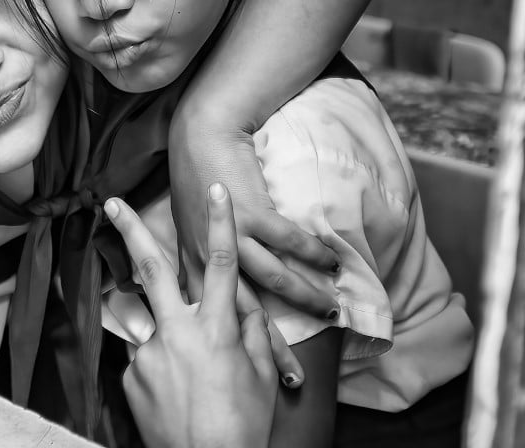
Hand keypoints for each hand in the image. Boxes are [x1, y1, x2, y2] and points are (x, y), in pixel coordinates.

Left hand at [107, 183, 277, 447]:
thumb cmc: (243, 424)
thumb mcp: (263, 374)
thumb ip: (251, 330)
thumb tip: (241, 304)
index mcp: (216, 328)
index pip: (222, 263)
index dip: (220, 223)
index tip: (216, 191)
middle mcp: (177, 332)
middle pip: (151, 267)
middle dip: (131, 230)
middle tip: (112, 203)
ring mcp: (149, 353)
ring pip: (153, 325)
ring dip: (167, 340)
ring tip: (192, 385)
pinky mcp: (131, 375)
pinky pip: (147, 360)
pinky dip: (162, 370)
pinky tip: (178, 398)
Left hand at [170, 122, 340, 387]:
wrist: (198, 140)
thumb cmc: (198, 188)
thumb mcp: (191, 238)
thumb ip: (204, 273)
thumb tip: (226, 306)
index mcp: (194, 269)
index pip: (221, 324)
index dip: (242, 355)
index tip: (266, 383)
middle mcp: (210, 259)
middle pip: (246, 313)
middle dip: (272, 349)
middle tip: (297, 379)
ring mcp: (230, 236)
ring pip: (273, 279)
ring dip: (306, 298)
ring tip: (331, 313)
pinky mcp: (250, 212)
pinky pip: (288, 241)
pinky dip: (312, 254)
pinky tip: (333, 265)